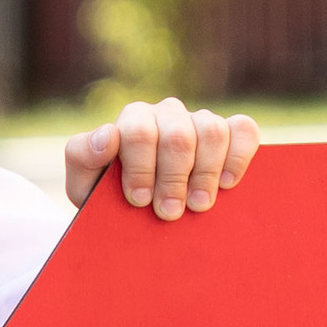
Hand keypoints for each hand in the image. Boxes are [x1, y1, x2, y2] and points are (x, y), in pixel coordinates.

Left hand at [64, 98, 262, 219]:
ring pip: (211, 130)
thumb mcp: (85, 185)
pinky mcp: (230, 132)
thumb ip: (82, 158)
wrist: (142, 212)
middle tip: (169, 212)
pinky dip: (239, 155)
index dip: (141, 168)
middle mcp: (166, 114)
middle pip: (177, 135)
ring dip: (206, 173)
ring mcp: (199, 121)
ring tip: (198, 206)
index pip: (139, 131)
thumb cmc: (112, 198)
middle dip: (173, 178)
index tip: (139, 201)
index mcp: (132, 121)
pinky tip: (228, 184)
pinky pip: (243, 130)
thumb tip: (107, 137)